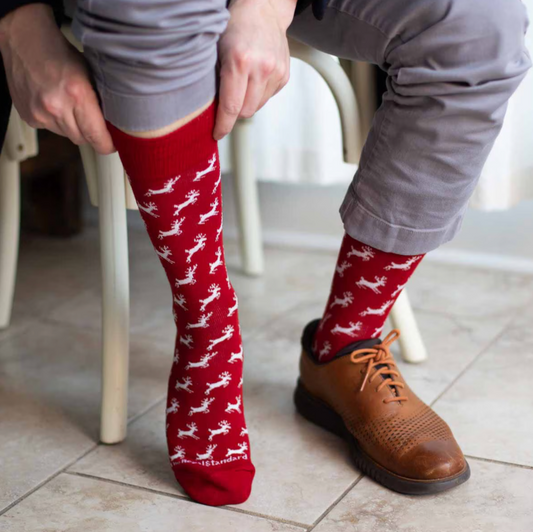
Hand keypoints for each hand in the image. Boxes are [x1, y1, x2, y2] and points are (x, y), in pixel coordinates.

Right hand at [0, 4, 114, 153]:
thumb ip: (100, 101)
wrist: (24, 40)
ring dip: (73, 127)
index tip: (112, 145)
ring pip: (67, 135)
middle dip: (90, 134)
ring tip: (70, 105)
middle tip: (93, 121)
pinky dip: (56, 122)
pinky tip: (56, 104)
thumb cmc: (59, 53)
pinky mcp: (29, 116)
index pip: (96, 136)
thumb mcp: (90, 74)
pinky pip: (51, 129)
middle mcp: (56, 107)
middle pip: (82, 139)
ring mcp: (40, 113)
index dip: (107, 145)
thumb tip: (113, 123)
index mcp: (77, 94)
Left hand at [213, 0, 295, 139]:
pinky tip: (253, 78)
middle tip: (226, 101)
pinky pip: (267, 98)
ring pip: (257, 107)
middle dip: (234, 112)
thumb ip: (217, 81)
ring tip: (241, 84)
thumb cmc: (235, 26)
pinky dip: (258, 94)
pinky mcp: (284, 76)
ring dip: (247, 103)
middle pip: (245, 111)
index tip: (217, 134)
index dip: (222, 125)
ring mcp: (276, 72)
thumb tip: (213, 111)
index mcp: (240, 61)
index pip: (231, 107)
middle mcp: (261, 68)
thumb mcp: (216, 50)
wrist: (263, 8)